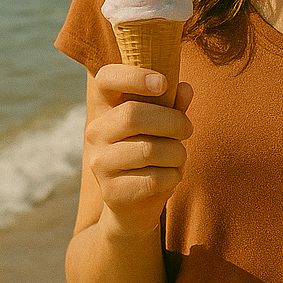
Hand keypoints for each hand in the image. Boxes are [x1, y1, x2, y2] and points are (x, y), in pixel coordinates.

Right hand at [85, 65, 192, 239]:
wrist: (133, 206)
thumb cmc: (149, 155)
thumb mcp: (162, 126)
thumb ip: (173, 107)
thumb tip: (185, 89)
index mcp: (105, 108)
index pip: (106, 79)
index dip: (134, 76)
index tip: (162, 83)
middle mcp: (95, 133)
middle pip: (134, 115)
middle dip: (172, 121)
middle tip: (187, 129)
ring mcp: (100, 163)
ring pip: (150, 150)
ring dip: (177, 153)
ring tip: (177, 158)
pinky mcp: (112, 191)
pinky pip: (155, 178)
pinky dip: (173, 177)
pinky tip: (169, 178)